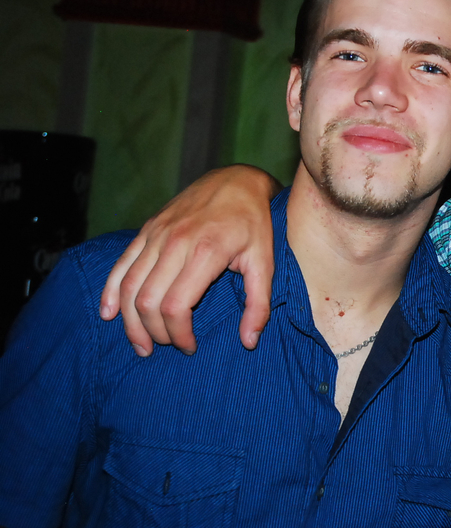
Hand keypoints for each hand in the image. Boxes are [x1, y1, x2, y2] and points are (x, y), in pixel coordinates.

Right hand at [100, 164, 280, 354]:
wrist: (237, 181)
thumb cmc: (254, 224)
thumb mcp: (265, 263)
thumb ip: (258, 304)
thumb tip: (249, 342)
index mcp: (206, 252)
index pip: (176, 306)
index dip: (179, 334)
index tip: (190, 346)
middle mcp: (175, 242)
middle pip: (148, 301)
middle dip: (155, 332)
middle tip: (167, 346)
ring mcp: (156, 233)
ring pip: (129, 286)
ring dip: (130, 321)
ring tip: (141, 344)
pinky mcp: (147, 228)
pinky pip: (120, 264)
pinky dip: (110, 292)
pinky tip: (109, 314)